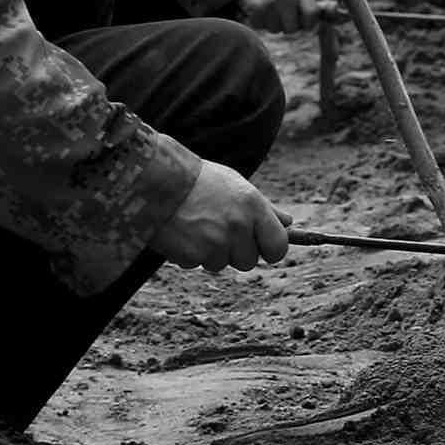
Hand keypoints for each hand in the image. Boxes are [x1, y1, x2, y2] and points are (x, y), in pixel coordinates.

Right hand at [148, 160, 288, 272]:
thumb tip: (289, 222)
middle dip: (236, 251)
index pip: (278, 247)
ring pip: (221, 264)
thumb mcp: (236, 185)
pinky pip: (197, 264)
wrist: (155, 180)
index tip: (262, 246)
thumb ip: (264, 208)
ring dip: (211, 252)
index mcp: (253, 206)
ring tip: (196, 225)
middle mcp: (238, 227)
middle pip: (249, 261)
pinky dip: (190, 253)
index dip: (270, 249)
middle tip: (218, 228)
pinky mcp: (192, 256)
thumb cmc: (199, 180)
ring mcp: (215, 243)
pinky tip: (181, 231)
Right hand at [237, 0, 330, 35]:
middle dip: (291, 25)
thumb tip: (345, 15)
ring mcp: (267, 2)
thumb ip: (320, 4)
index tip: (306, 21)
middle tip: (287, 14)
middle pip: (292, 28)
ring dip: (276, 25)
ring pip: (276, 30)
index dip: (310, 22)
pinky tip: (263, 11)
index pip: (311, 15)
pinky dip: (263, 23)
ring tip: (274, 11)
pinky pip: (261, 27)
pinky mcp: (253, 8)